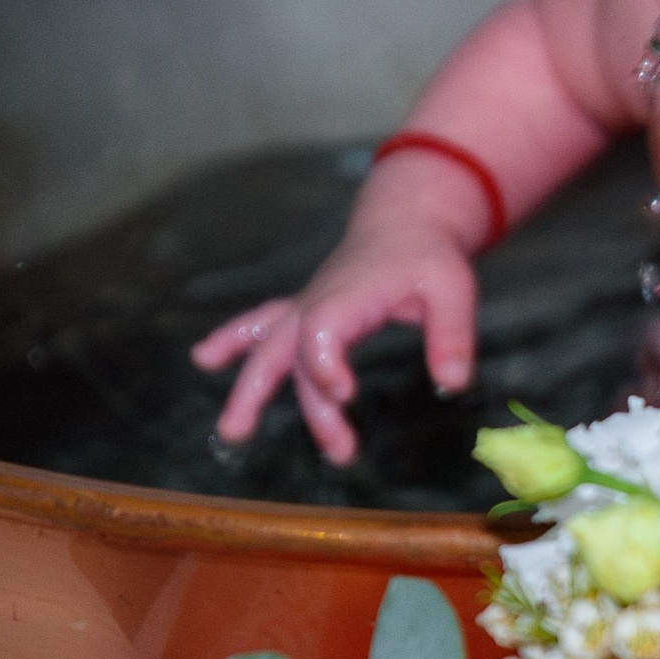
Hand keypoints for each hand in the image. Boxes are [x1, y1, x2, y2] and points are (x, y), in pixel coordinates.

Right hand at [191, 220, 478, 465]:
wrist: (404, 224)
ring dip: (248, 387)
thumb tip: (452, 385)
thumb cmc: (427, 257)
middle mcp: (318, 303)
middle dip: (263, 393)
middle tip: (244, 435)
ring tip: (231, 433)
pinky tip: (205, 358)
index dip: (324, 365)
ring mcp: (306, 308)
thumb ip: (453, 336)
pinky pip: (262, 324)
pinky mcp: (304, 313)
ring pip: (268, 348)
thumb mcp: (454, 288)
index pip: (321, 331)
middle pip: (284, 351)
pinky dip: (233, 339)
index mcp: (351, 295)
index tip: (346, 396)